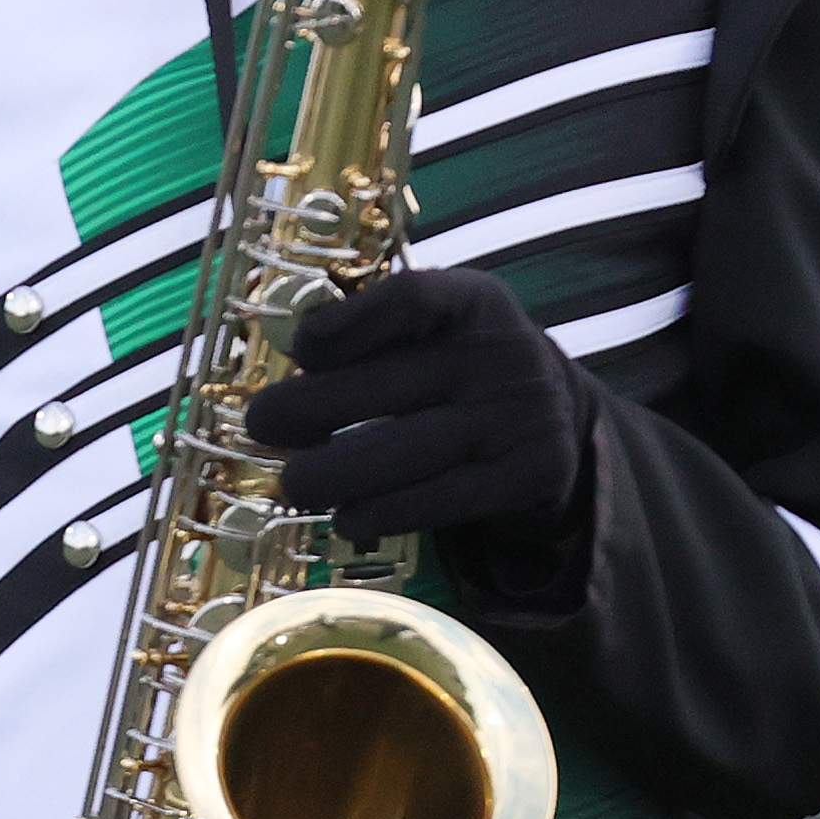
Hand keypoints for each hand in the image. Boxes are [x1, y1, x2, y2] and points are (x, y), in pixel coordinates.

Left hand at [246, 267, 587, 551]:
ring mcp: (523, 415)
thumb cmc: (464, 374)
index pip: (412, 299)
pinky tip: (347, 519)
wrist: (559, 423)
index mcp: (474, 302)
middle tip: (260, 425)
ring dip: (340, 471)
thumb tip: (297, 360)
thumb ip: (376, 337)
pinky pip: (447, 498)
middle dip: (313, 406)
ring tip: (294, 485)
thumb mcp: (436, 333)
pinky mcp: (532, 473)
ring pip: (414, 449)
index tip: (301, 348)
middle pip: (395, 382)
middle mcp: (504, 352)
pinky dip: (389, 511)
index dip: (350, 322)